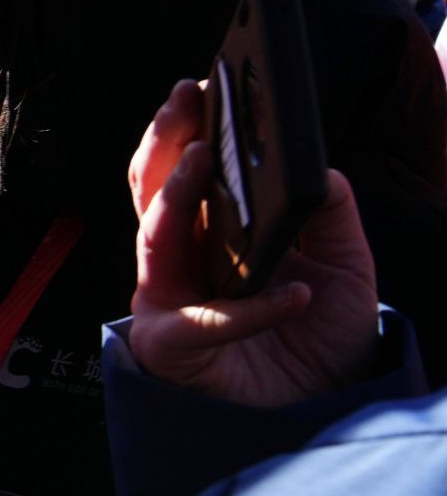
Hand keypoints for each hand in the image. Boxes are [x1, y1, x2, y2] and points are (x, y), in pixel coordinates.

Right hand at [127, 78, 378, 406]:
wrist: (321, 410)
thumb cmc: (318, 340)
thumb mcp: (344, 264)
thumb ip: (329, 213)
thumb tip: (317, 166)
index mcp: (209, 232)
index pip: (183, 169)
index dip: (188, 126)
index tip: (205, 85)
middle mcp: (178, 259)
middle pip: (151, 186)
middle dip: (166, 138)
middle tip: (187, 98)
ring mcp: (166, 299)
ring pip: (155, 236)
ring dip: (178, 196)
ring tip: (206, 160)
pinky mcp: (172, 344)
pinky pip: (205, 319)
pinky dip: (251, 309)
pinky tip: (296, 296)